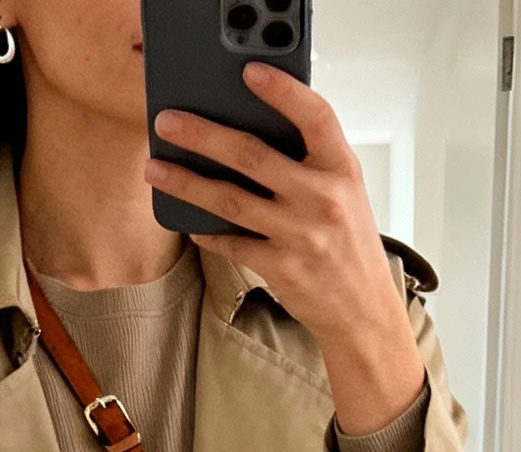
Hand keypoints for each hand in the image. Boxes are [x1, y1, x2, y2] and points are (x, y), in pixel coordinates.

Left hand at [148, 67, 425, 437]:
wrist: (363, 310)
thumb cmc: (349, 243)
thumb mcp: (344, 191)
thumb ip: (310, 160)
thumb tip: (252, 125)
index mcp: (342, 169)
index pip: (315, 116)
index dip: (283, 91)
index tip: (250, 71)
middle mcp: (322, 199)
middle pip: (253, 156)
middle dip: (203, 135)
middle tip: (168, 121)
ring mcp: (300, 235)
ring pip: (231, 200)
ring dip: (188, 182)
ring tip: (157, 168)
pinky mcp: (281, 268)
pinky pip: (232, 243)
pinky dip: (206, 230)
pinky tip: (185, 216)